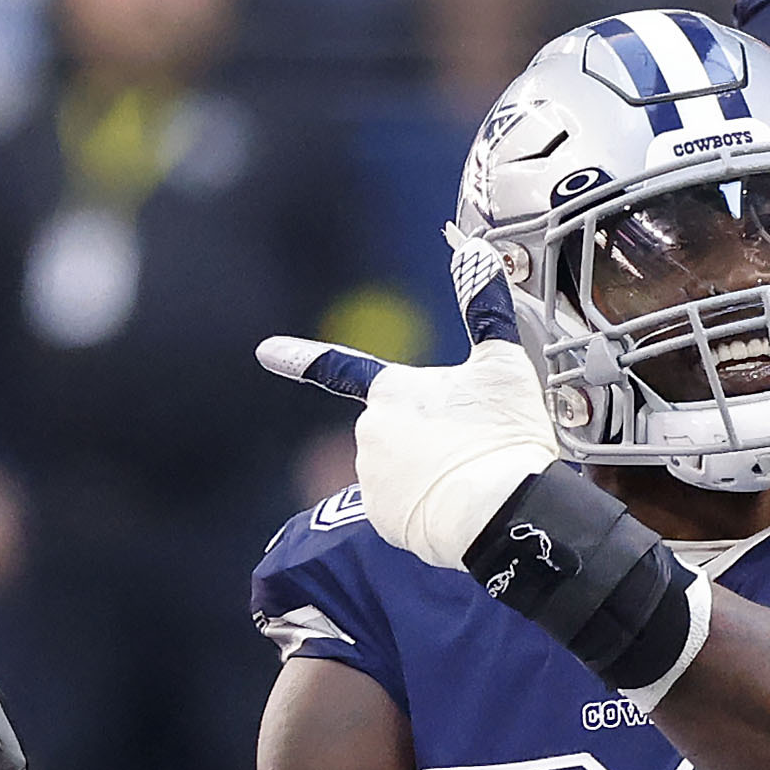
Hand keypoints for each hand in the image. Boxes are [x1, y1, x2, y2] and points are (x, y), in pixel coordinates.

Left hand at [255, 335, 560, 569]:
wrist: (503, 510)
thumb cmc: (502, 433)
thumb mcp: (503, 364)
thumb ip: (485, 308)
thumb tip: (475, 250)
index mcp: (391, 390)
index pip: (338, 368)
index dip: (300, 357)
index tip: (265, 351)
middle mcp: (370, 432)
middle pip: (393, 429)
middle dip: (422, 437)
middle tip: (469, 446)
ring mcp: (371, 478)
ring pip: (397, 470)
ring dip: (423, 473)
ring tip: (465, 478)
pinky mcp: (380, 520)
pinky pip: (400, 509)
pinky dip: (423, 509)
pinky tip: (451, 507)